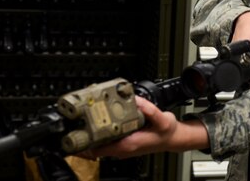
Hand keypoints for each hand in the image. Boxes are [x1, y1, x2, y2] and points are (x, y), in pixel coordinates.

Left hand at [80, 96, 208, 159]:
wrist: (174, 138)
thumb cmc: (167, 132)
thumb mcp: (162, 119)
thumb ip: (150, 110)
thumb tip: (136, 101)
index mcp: (128, 145)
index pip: (99, 149)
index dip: (85, 143)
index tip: (76, 133)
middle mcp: (123, 148)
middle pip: (96, 146)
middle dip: (85, 136)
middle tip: (76, 120)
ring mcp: (122, 146)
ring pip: (100, 143)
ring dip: (91, 134)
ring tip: (83, 119)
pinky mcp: (124, 141)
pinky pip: (107, 139)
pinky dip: (100, 132)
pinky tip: (98, 120)